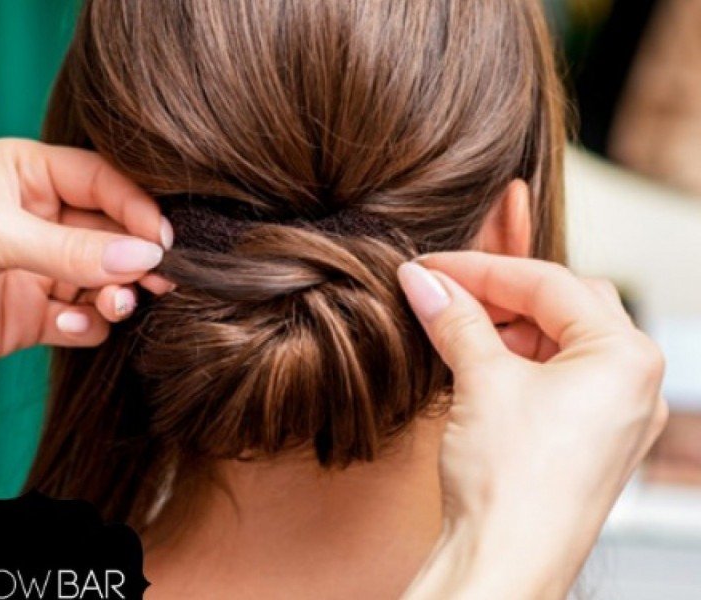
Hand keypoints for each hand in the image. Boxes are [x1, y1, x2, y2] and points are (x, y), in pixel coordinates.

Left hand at [0, 139, 172, 374]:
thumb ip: (72, 249)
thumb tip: (143, 257)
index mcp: (31, 175)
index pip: (104, 183)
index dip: (138, 209)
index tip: (163, 241)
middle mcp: (42, 220)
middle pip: (114, 235)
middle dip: (136, 258)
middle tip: (159, 280)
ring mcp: (40, 269)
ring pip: (104, 280)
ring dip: (116, 295)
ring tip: (111, 305)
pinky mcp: (34, 315)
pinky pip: (82, 319)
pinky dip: (85, 324)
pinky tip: (64, 324)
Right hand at [397, 252, 666, 598]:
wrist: (505, 563)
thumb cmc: (512, 483)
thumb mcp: (480, 380)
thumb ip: (453, 317)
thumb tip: (423, 279)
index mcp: (626, 357)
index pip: (549, 283)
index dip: (480, 269)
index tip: (431, 267)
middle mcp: (633, 383)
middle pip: (563, 306)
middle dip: (499, 294)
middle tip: (444, 290)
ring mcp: (614, 414)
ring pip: (558, 341)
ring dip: (505, 328)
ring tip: (453, 326)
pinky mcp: (589, 438)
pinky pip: (555, 377)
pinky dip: (514, 360)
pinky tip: (475, 362)